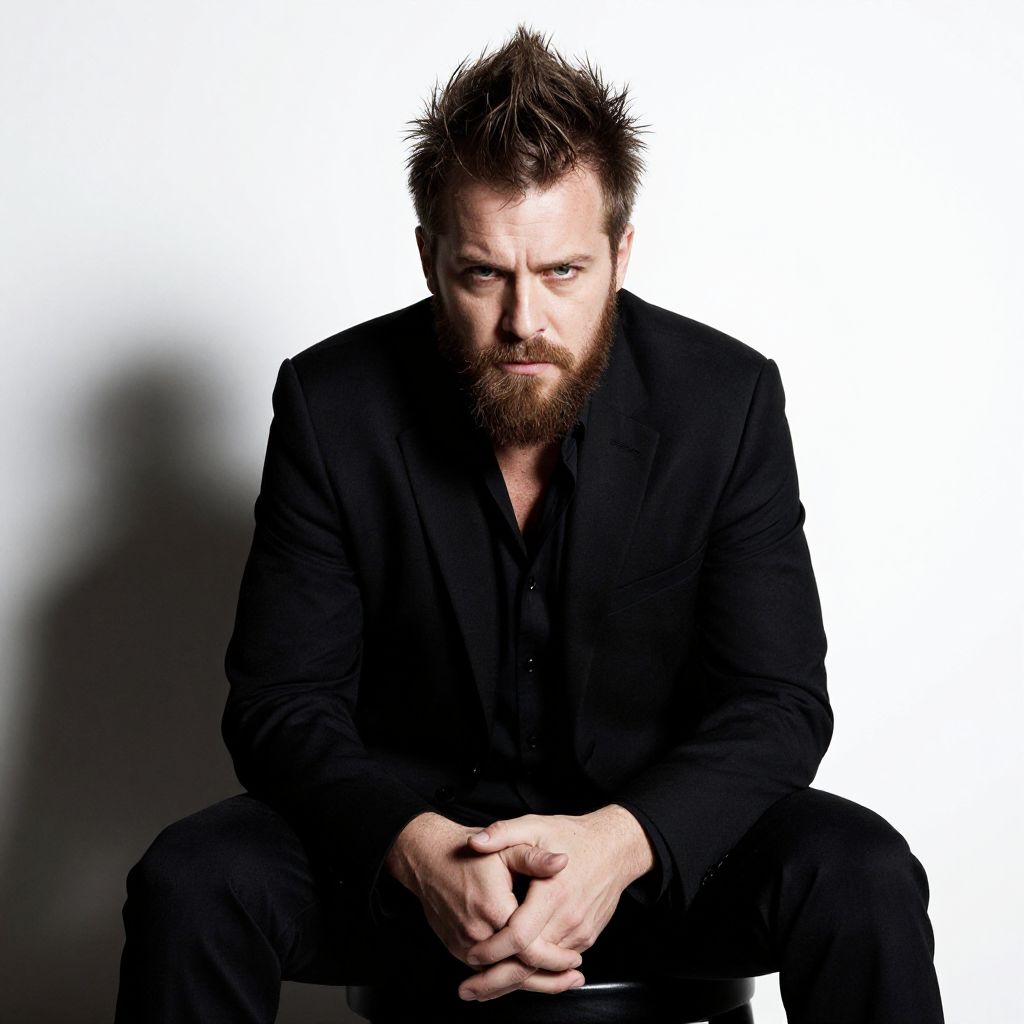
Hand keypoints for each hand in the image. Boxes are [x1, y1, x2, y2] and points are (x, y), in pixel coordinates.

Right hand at [385, 812, 583, 986]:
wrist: (428, 859)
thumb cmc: (468, 852)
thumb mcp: (505, 848)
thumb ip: (535, 858)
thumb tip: (563, 861)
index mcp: (492, 907)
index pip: (528, 948)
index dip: (555, 958)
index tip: (575, 960)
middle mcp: (476, 932)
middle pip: (517, 970)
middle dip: (549, 979)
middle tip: (575, 979)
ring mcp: (464, 944)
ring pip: (502, 976)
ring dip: (532, 983)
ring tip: (561, 983)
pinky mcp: (458, 949)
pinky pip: (488, 971)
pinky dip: (510, 975)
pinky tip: (530, 975)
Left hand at [459, 805, 654, 1000]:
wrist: (614, 847)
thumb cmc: (573, 835)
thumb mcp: (534, 826)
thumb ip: (502, 834)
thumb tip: (474, 843)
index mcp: (552, 892)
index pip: (520, 936)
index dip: (493, 949)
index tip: (472, 955)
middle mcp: (569, 918)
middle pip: (530, 962)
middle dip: (497, 980)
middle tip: (468, 990)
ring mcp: (580, 931)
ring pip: (543, 969)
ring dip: (514, 982)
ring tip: (483, 989)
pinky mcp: (586, 937)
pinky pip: (556, 962)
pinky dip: (535, 972)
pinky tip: (512, 976)